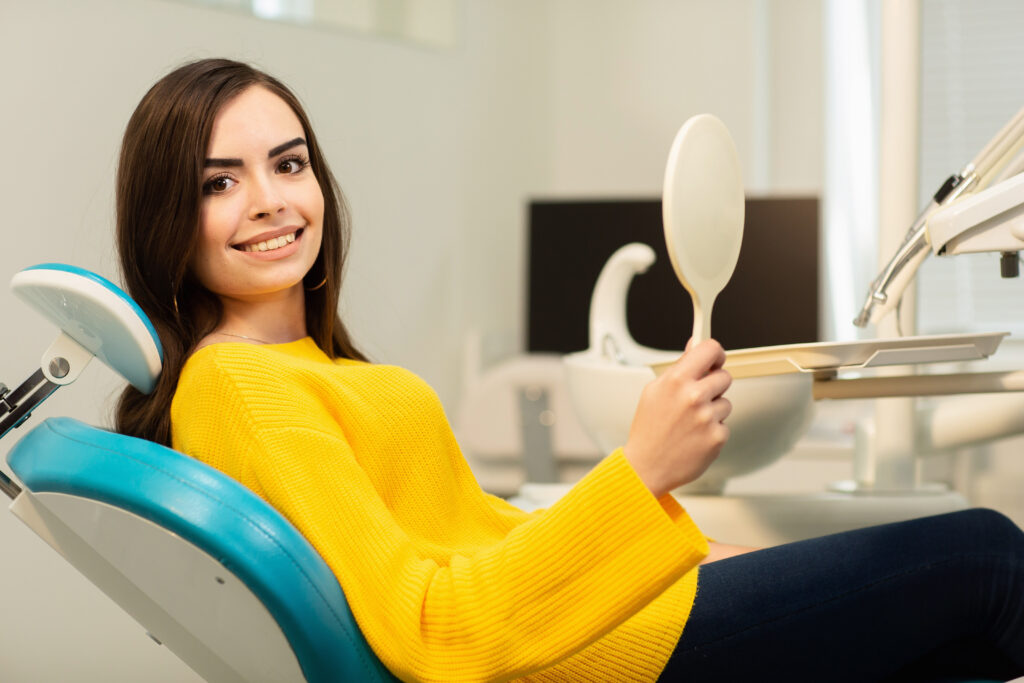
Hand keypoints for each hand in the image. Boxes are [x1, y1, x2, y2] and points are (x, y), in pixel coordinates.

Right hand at [623, 338, 731, 497]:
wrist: (646, 467)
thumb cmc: (649, 430)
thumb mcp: (655, 391)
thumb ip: (679, 367)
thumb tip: (694, 344)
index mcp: (677, 380)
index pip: (710, 349)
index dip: (715, 354)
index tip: (714, 360)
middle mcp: (694, 396)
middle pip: (724, 376)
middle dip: (714, 385)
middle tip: (697, 398)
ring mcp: (707, 418)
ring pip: (725, 403)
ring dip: (713, 410)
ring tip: (691, 422)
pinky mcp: (717, 437)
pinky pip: (724, 424)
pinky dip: (712, 430)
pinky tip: (694, 437)